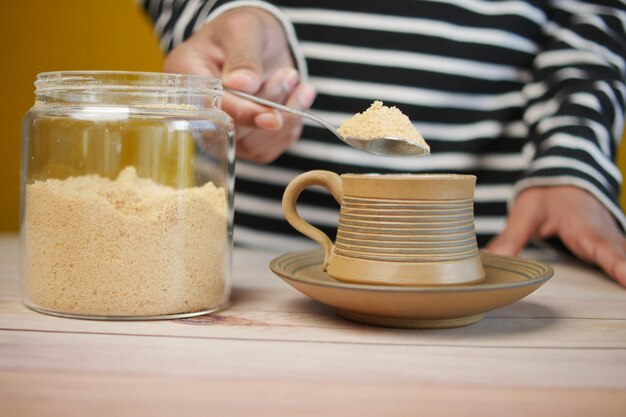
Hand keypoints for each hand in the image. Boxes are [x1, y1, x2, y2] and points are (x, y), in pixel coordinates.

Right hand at [163, 7, 315, 162]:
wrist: (259, 43)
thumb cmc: (244, 31)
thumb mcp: (244, 29)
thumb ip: (243, 56)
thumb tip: (242, 84)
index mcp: (185, 78)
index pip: (211, 108)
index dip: (243, 113)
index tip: (272, 118)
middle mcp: (198, 111)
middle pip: (236, 130)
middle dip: (271, 104)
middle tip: (288, 75)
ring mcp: (221, 131)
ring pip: (255, 144)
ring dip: (285, 115)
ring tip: (290, 78)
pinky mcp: (243, 143)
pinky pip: (269, 149)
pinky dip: (291, 125)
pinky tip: (297, 98)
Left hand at [484, 186, 625, 286]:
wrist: (566, 177)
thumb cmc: (547, 193)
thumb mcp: (526, 213)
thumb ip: (511, 239)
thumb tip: (488, 261)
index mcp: (584, 228)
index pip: (604, 250)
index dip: (619, 267)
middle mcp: (605, 236)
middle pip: (623, 259)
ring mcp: (611, 242)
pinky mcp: (610, 247)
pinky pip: (623, 261)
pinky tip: (625, 282)